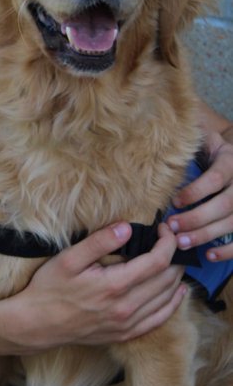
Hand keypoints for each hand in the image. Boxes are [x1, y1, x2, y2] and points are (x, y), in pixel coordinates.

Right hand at [13, 220, 185, 350]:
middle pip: (167, 279)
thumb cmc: (49, 289)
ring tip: (174, 259)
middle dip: (174, 256)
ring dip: (176, 277)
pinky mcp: (124, 335)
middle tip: (170, 240)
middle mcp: (126, 308)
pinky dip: (173, 304)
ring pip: (167, 299)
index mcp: (115, 286)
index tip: (164, 228)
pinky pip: (159, 320)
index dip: (167, 242)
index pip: (157, 261)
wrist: (37, 324)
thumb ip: (100, 242)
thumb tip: (127, 228)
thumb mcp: (69, 259)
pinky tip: (177, 293)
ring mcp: (127, 324)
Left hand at [168, 130, 232, 261]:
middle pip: (225, 204)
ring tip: (182, 243)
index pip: (217, 177)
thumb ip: (190, 138)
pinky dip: (228, 250)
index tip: (175, 201)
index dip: (196, 191)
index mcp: (231, 160)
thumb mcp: (205, 139)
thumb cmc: (211, 151)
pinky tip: (209, 254)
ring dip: (207, 235)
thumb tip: (160, 131)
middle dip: (198, 218)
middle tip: (173, 227)